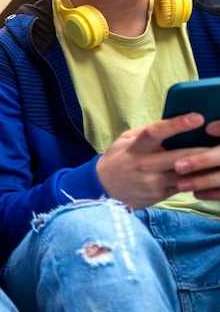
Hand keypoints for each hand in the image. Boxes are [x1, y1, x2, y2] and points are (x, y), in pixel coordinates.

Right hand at [96, 112, 217, 208]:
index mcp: (135, 147)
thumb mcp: (124, 140)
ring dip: (206, 166)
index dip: (177, 125)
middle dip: (204, 150)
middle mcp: (145, 165)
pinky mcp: (161, 194)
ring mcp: (154, 182)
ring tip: (219, 157)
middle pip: (180, 156)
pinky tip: (210, 172)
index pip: (155, 133)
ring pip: (187, 174)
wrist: (103, 189)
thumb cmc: (118, 159)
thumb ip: (146, 132)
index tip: (197, 117)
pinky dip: (199, 178)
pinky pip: (185, 185)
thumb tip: (173, 121)